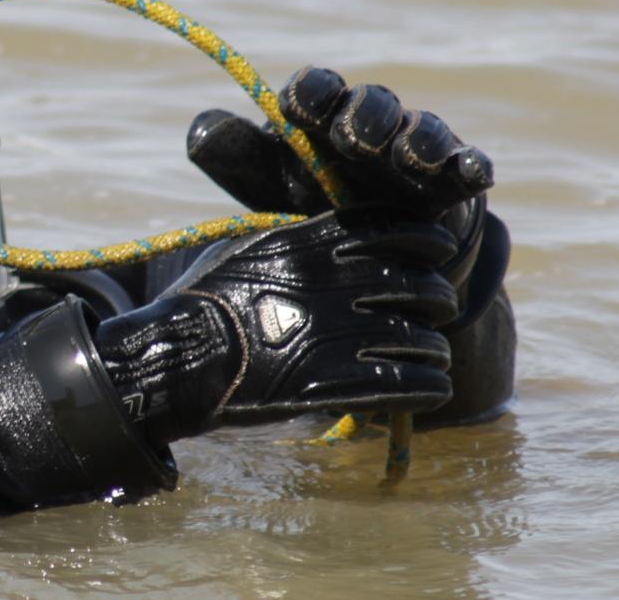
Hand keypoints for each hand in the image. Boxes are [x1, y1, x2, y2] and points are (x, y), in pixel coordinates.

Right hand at [95, 209, 458, 444]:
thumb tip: (326, 235)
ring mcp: (333, 334)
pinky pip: (401, 383)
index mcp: (312, 245)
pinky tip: (433, 387)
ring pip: (418, 338)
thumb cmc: (205, 299)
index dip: (429, 241)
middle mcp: (331, 284)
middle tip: (438, 308)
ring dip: (435, 347)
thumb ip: (295, 241)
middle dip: (438, 298)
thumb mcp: (247, 248)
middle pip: (417, 285)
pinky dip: (427, 384)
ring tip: (436, 354)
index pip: (395, 230)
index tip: (440, 251)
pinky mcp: (330, 384)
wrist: (178, 355)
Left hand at [186, 66, 494, 218]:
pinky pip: (464, 165)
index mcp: (321, 115)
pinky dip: (470, 165)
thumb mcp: (265, 183)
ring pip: (421, 132)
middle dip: (365, 116)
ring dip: (419, 141)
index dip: (311, 93)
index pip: (315, 89)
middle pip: (372, 105)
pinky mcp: (450, 179)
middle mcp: (370, 122)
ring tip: (413, 157)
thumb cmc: (304, 201)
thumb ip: (234, 156)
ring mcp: (413, 149)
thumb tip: (199, 131)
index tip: (301, 106)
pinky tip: (475, 173)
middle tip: (356, 138)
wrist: (361, 247)